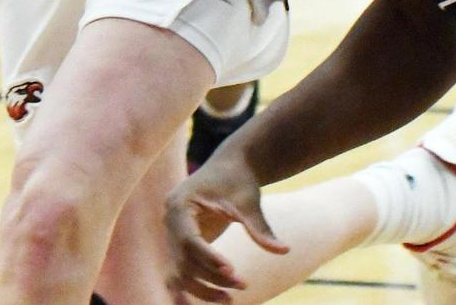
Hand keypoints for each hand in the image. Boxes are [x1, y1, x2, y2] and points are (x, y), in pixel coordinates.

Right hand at [164, 145, 287, 303]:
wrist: (232, 164)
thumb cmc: (239, 179)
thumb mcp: (249, 202)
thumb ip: (260, 228)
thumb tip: (284, 250)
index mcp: (180, 203)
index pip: (189, 240)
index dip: (208, 258)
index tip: (231, 271)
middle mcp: (170, 220)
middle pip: (184, 260)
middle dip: (211, 277)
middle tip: (241, 284)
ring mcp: (172, 232)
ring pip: (180, 272)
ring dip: (202, 288)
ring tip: (230, 299)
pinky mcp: (179, 242)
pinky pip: (181, 270)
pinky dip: (192, 286)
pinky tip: (208, 301)